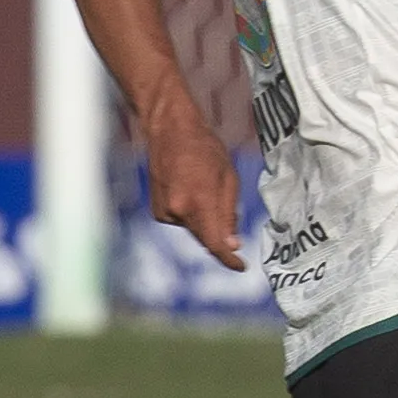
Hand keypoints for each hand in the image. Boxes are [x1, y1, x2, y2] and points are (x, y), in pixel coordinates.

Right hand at [146, 110, 246, 271]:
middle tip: (233, 228)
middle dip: (220, 238)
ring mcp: (163, 211)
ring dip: (205, 221)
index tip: (240, 266)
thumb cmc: (205, 149)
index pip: (214, 242)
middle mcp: (177, 211)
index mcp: (198, 202)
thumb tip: (232, 244)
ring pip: (193, 229)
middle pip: (204, 238)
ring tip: (206, 191)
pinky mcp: (156, 211)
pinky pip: (181, 221)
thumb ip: (229, 214)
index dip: (228, 259)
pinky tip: (191, 192)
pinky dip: (191, 215)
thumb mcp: (228, 179)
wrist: (169, 132)